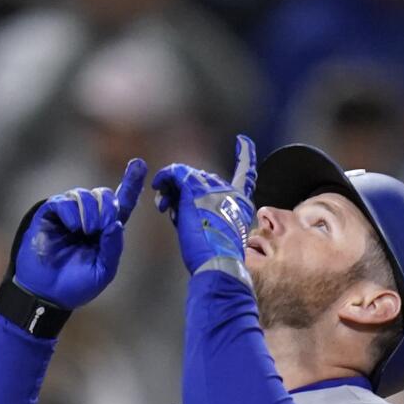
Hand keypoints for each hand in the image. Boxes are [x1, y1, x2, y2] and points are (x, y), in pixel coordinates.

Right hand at [14, 158, 147, 308]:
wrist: (46, 293)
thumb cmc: (75, 285)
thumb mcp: (103, 271)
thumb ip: (113, 247)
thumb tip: (117, 221)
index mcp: (105, 231)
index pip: (121, 203)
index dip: (131, 183)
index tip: (139, 163)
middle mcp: (88, 218)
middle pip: (105, 195)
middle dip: (108, 207)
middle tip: (103, 227)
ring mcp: (69, 214)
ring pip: (85, 195)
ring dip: (91, 212)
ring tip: (86, 231)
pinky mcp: (50, 213)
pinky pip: (65, 201)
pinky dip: (72, 213)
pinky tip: (72, 227)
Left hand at [152, 135, 257, 273]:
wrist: (218, 263)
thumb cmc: (214, 257)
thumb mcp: (214, 232)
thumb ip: (202, 213)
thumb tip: (175, 201)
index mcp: (240, 203)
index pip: (246, 174)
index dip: (246, 156)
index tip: (243, 140)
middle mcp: (230, 192)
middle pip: (202, 178)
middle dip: (184, 190)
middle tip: (168, 207)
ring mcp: (213, 188)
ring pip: (187, 175)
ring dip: (171, 188)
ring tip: (163, 206)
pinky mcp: (195, 190)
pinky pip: (175, 173)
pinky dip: (164, 178)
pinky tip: (157, 187)